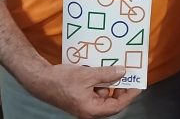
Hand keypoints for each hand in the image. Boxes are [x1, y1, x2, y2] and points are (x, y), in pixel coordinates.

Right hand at [23, 64, 140, 118]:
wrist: (41, 80)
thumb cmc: (62, 80)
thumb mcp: (87, 75)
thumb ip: (106, 75)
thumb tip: (123, 72)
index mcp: (92, 110)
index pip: (118, 105)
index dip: (130, 94)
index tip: (138, 84)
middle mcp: (90, 110)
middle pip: (112, 101)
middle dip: (120, 87)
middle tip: (129, 74)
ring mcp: (85, 104)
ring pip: (104, 94)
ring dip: (109, 82)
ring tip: (114, 68)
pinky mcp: (81, 97)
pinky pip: (96, 90)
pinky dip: (100, 81)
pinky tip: (101, 70)